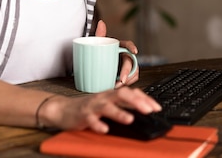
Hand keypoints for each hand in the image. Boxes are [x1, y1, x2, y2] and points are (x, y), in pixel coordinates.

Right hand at [42, 86, 161, 131]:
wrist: (64, 109)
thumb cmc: (89, 107)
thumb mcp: (109, 103)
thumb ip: (124, 104)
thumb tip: (144, 108)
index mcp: (112, 94)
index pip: (132, 93)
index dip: (145, 99)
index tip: (157, 108)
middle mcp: (105, 97)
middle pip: (122, 95)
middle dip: (136, 102)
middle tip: (148, 110)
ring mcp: (94, 106)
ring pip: (107, 107)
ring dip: (119, 113)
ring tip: (130, 119)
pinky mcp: (83, 115)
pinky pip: (91, 120)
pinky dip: (98, 124)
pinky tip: (105, 129)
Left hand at [94, 20, 139, 86]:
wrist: (97, 64)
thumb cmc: (100, 52)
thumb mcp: (99, 44)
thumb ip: (100, 34)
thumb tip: (101, 22)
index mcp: (120, 47)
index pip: (128, 44)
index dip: (132, 47)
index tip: (134, 51)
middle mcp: (125, 56)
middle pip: (131, 63)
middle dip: (128, 72)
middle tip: (121, 79)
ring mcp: (127, 66)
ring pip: (134, 72)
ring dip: (128, 79)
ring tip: (117, 85)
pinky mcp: (126, 75)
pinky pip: (131, 79)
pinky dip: (126, 84)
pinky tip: (118, 87)